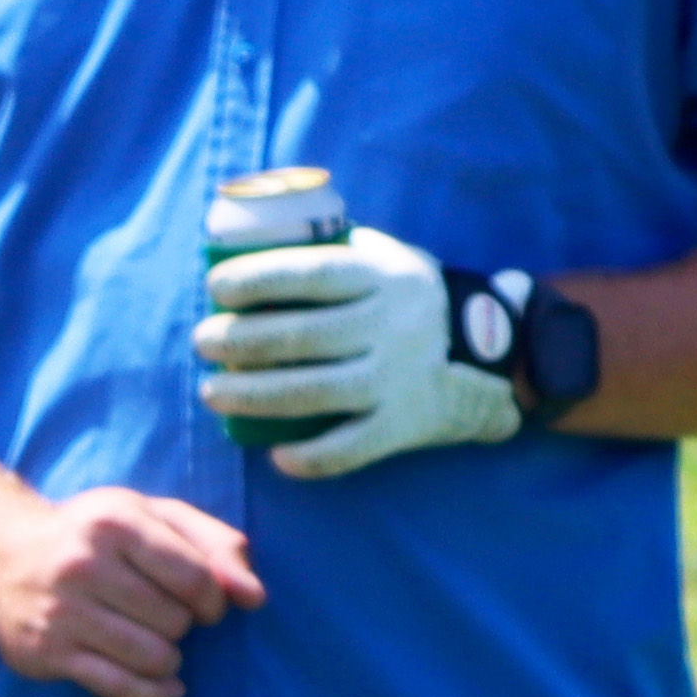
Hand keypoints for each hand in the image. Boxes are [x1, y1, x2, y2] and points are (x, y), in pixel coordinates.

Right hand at [0, 474, 258, 696]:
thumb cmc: (88, 534)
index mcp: (115, 524)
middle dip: (182, 625)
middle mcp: (83, 566)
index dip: (213, 598)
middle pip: (175, 621)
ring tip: (153, 642)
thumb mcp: (149, 516)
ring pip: (152, 657)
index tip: (201, 600)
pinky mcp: (47, 653)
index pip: (196, 579)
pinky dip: (153, 693)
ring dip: (167, 658)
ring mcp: (62, 613)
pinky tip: (162, 684)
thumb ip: (213, 543)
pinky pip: (120, 688)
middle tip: (161, 615)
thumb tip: (253, 597)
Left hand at [199, 226, 545, 478]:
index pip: (311, 275)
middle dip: (239, 341)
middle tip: (202, 343)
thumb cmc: (411, 302)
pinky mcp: (404, 425)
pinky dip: (311, 457)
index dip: (257, 279)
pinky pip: (352, 448)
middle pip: (301, 336)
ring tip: (213, 392)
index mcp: (384, 277)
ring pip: (315, 393)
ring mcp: (399, 379)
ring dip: (254, 396)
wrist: (494, 356)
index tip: (216, 289)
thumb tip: (254, 239)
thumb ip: (336, 250)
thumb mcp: (390, 259)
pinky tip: (276, 456)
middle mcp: (392, 326)